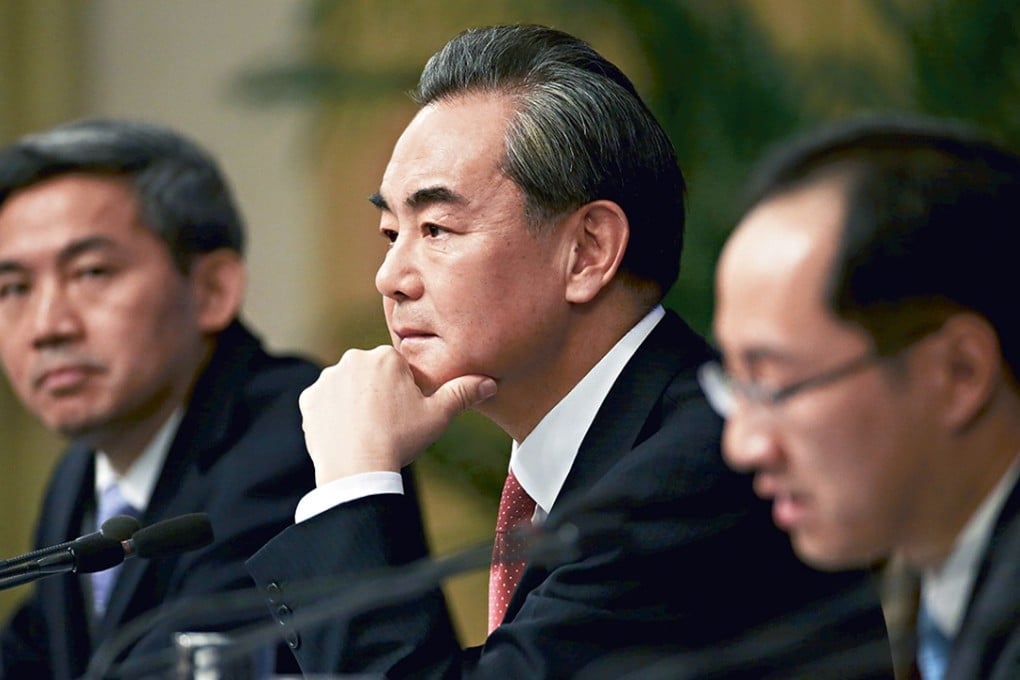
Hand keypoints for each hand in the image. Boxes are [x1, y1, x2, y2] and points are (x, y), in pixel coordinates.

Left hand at [299, 346, 496, 485]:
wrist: (357, 470)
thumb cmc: (400, 439)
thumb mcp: (438, 416)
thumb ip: (463, 393)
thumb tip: (490, 382)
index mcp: (385, 357)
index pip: (399, 369)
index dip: (406, 393)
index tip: (406, 414)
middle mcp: (352, 359)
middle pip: (372, 375)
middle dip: (380, 394)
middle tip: (388, 424)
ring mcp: (327, 379)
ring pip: (348, 387)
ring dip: (356, 403)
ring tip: (367, 431)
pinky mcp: (309, 400)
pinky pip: (325, 403)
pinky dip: (334, 415)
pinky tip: (347, 434)